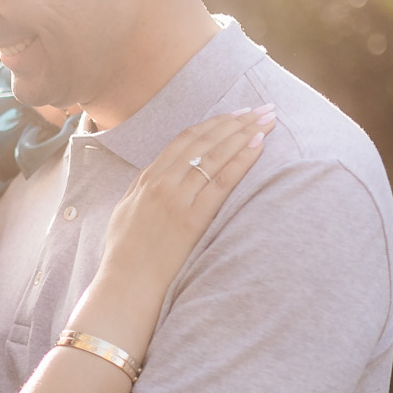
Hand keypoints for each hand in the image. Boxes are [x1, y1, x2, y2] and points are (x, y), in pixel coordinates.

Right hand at [99, 106, 272, 287]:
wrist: (126, 284)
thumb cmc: (126, 254)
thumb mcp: (126, 211)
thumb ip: (144, 188)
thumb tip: (159, 174)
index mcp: (146, 179)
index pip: (184, 141)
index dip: (213, 124)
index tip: (235, 114)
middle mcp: (161, 183)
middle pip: (204, 141)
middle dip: (235, 121)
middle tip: (260, 108)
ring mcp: (177, 199)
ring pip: (215, 155)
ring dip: (244, 133)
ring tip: (267, 119)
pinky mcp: (192, 219)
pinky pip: (221, 182)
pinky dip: (241, 160)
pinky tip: (258, 145)